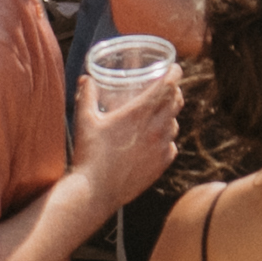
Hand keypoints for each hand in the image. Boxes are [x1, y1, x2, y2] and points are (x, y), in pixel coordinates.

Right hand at [75, 51, 184, 198]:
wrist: (95, 192)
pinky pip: (171, 146)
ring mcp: (161, 147)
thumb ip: (86, 95)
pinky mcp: (162, 165)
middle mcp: (156, 128)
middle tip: (164, 90)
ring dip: (169, 116)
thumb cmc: (89, 154)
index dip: (175, 73)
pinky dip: (166, 140)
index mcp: (140, 112)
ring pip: (175, 124)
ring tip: (158, 115)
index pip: (169, 85)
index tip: (173, 69)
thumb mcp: (85, 120)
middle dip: (173, 92)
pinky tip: (154, 141)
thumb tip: (85, 78)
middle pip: (176, 101)